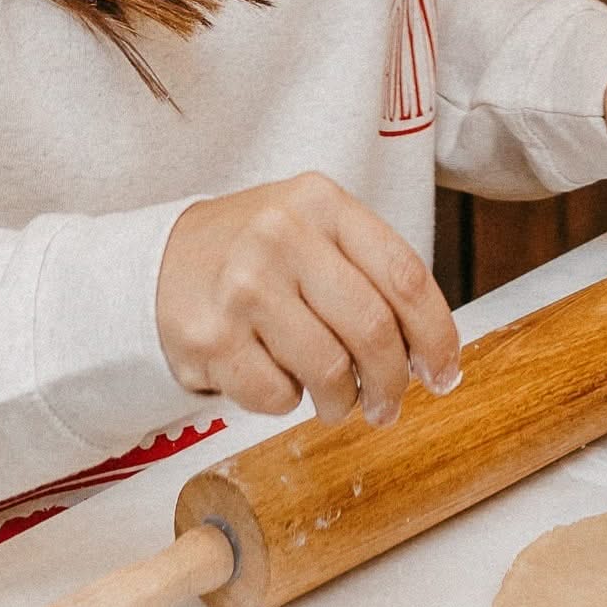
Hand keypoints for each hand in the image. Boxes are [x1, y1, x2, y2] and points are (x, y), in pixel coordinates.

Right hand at [155, 174, 459, 427]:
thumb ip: (372, 273)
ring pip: (328, 369)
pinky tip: (278, 378)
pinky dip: (289, 401)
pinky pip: (277, 396)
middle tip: (389, 403)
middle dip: (392, 381)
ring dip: (342, 400)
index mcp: (322, 203)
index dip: (436, 334)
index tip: (444, 371)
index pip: (405, 276)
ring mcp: (243, 286)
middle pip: (373, 329)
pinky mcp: (211, 337)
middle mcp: (283, 235)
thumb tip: (432, 353)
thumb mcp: (316, 230)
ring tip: (335, 399)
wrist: (161, 261)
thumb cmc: (257, 252)